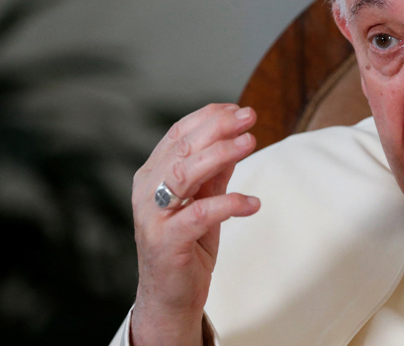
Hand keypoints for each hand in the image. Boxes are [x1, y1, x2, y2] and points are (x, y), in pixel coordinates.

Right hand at [129, 104, 260, 344]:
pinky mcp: (166, 241)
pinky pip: (199, 215)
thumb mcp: (205, 201)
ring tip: (251, 143)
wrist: (170, 297)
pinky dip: (229, 204)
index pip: (178, 134)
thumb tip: (238, 138)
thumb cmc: (187, 246)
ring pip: (184, 174)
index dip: (209, 117)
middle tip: (250, 117)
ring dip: (220, 154)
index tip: (239, 109)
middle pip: (182, 148)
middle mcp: (147, 191)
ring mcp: (154, 216)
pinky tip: (253, 203)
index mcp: (153, 175)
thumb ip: (216, 173)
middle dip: (219, 128)